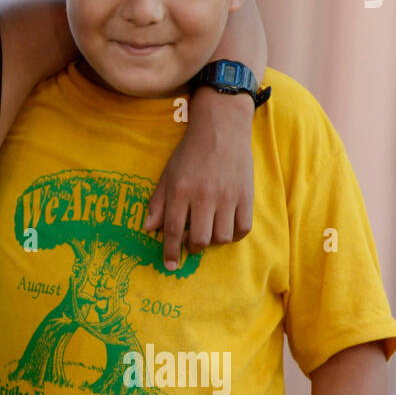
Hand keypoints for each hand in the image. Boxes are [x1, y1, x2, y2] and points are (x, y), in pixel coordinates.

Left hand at [145, 90, 253, 268]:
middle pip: (200, 240)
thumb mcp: (168, 174)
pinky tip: (226, 226)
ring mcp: (228, 196)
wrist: (222, 128)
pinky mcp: (246, 195)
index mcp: (181, 190)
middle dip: (193, 247)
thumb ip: (158, 202)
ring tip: (209, 230)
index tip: (170, 266)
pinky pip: (243, 228)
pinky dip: (234, 234)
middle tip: (192, 242)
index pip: (174, 230)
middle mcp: (204, 196)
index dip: (170, 252)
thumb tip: (149, 229)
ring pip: (222, 237)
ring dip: (214, 240)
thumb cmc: (190, 152)